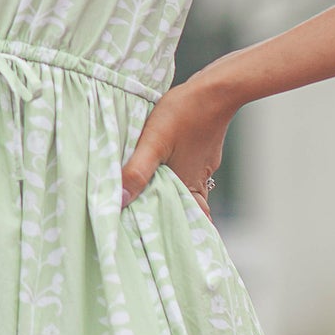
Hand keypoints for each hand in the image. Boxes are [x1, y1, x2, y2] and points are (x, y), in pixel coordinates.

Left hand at [120, 74, 235, 223]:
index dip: (179, 235)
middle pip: (186, 208)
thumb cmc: (183, 114)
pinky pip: (189, 172)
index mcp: (188, 186)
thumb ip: (137, 171)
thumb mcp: (153, 143)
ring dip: (171, 196)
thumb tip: (120, 201)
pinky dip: (176, 177)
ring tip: (150, 200)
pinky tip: (162, 169)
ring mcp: (202, 165)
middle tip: (150, 226)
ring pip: (186, 189)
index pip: (189, 221)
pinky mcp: (202, 151)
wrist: (215, 90)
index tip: (164, 245)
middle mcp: (198, 180)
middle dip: (171, 217)